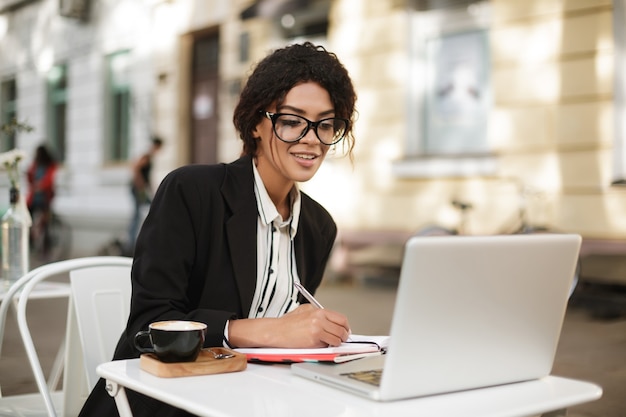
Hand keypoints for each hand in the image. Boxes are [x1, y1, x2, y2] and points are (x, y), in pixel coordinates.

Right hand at [228, 305, 350, 348]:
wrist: (275, 331)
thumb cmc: (288, 323)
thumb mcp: (304, 310)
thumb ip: (319, 314)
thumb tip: (333, 322)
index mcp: (319, 311)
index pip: (341, 319)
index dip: (346, 327)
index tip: (345, 331)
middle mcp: (319, 319)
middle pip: (342, 329)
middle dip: (343, 336)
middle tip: (341, 339)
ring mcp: (317, 329)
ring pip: (337, 339)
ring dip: (336, 343)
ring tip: (329, 343)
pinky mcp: (313, 340)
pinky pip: (327, 346)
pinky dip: (327, 347)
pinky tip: (320, 345)